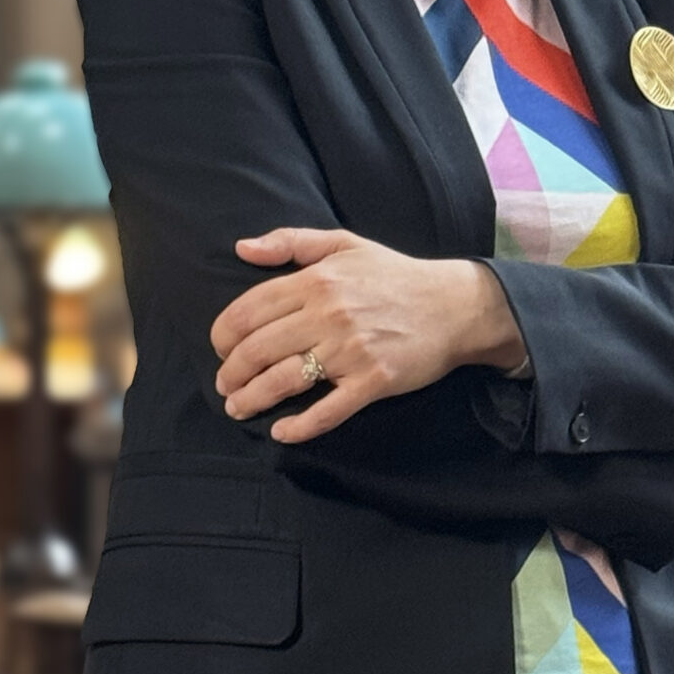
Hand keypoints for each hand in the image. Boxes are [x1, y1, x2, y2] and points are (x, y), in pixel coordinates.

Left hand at [211, 227, 524, 442]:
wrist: (454, 306)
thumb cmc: (394, 275)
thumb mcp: (344, 244)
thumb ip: (291, 241)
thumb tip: (242, 247)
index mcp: (318, 280)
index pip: (250, 310)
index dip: (223, 335)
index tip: (219, 348)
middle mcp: (330, 314)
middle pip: (259, 349)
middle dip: (231, 372)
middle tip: (225, 385)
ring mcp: (352, 350)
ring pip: (285, 381)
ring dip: (252, 400)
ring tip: (238, 408)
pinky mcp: (373, 381)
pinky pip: (328, 410)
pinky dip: (299, 426)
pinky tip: (281, 431)